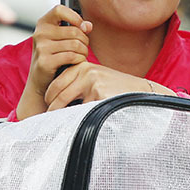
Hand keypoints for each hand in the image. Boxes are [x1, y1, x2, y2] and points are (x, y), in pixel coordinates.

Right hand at [17, 5, 92, 119]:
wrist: (40, 80)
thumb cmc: (53, 56)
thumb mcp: (60, 39)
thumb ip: (74, 29)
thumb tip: (88, 25)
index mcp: (43, 23)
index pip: (59, 9)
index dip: (74, 17)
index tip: (82, 26)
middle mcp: (40, 33)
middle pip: (73, 30)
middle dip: (84, 40)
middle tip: (84, 48)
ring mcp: (41, 47)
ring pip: (75, 44)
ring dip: (84, 51)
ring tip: (81, 55)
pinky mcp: (45, 61)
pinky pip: (72, 56)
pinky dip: (80, 60)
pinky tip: (77, 62)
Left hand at [44, 63, 167, 111]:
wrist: (140, 92)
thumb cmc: (114, 89)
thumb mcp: (94, 79)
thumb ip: (76, 83)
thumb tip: (51, 101)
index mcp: (82, 66)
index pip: (55, 83)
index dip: (49, 98)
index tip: (49, 107)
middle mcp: (85, 71)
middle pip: (57, 94)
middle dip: (52, 108)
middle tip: (50, 118)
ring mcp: (92, 82)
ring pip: (66, 104)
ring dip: (63, 115)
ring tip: (63, 123)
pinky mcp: (100, 94)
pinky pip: (81, 111)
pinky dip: (80, 119)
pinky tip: (87, 120)